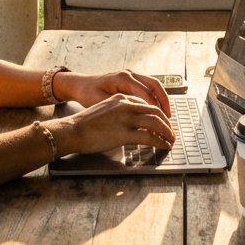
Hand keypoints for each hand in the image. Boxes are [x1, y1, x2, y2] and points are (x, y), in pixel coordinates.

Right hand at [54, 93, 175, 155]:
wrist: (72, 130)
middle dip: (166, 122)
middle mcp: (125, 104)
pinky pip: (149, 136)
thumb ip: (119, 113)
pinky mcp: (124, 133)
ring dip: (167, 132)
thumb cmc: (84, 124)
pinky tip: (164, 146)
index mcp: (121, 98)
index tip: (163, 121)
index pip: (146, 103)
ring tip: (171, 140)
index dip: (158, 113)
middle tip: (171, 132)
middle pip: (155, 110)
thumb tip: (131, 124)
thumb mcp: (104, 110)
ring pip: (155, 122)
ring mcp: (126, 118)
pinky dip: (160, 141)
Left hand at [57, 69, 170, 115]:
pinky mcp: (130, 80)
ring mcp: (130, 75)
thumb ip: (120, 109)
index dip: (155, 109)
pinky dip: (154, 97)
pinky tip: (155, 110)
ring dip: (161, 99)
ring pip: (153, 84)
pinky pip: (147, 87)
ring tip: (166, 115)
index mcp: (123, 78)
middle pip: (154, 85)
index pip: (146, 93)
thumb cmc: (88, 93)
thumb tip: (137, 119)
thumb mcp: (102, 103)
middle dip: (164, 101)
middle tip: (168, 118)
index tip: (161, 122)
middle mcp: (129, 74)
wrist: (80, 85)